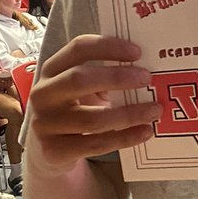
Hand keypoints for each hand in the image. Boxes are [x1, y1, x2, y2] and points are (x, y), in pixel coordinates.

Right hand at [26, 35, 161, 171]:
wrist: (49, 149)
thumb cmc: (75, 109)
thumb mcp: (82, 88)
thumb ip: (104, 76)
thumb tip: (145, 70)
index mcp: (51, 69)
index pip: (77, 49)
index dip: (107, 47)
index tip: (137, 52)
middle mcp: (43, 94)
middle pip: (79, 79)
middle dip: (116, 77)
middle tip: (146, 78)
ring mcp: (45, 124)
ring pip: (92, 118)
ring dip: (129, 113)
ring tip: (155, 110)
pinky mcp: (54, 151)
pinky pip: (96, 144)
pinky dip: (125, 138)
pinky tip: (145, 132)